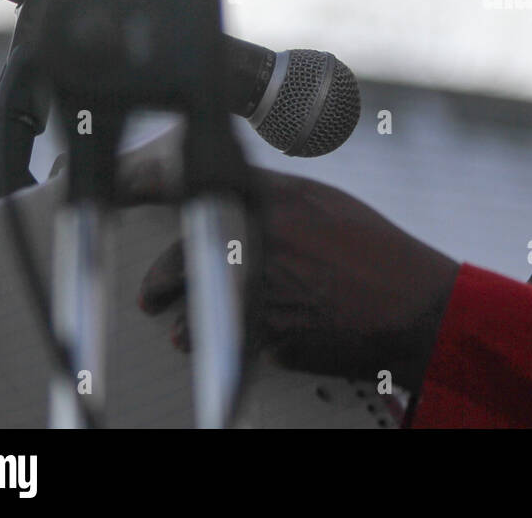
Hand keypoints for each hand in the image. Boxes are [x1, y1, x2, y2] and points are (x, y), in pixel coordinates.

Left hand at [121, 160, 460, 395]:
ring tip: (181, 329)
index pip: (195, 180)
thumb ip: (279, 200)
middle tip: (153, 293)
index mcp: (278, 198)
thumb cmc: (378, 253)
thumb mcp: (329, 206)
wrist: (414, 305)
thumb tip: (243, 200)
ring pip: (199, 308)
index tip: (117, 187)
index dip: (147, 182)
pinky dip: (224, 347)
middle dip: (163, 280)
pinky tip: (219, 350)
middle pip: (184, 256)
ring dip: (187, 322)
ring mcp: (264, 286)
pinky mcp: (270, 331)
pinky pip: (230, 340)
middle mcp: (263, 237)